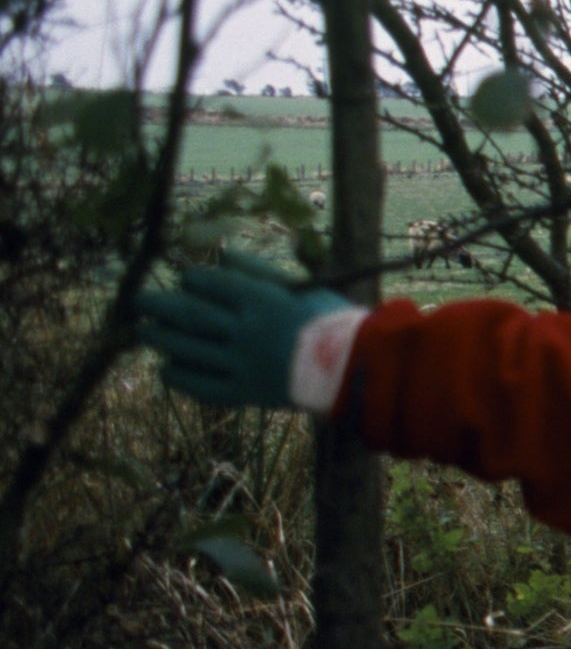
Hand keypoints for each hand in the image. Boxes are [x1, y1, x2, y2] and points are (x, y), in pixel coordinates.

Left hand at [137, 250, 358, 410]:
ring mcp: (243, 364)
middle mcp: (247, 331)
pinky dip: (178, 377)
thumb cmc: (330, 320)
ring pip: (188, 349)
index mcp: (262, 300)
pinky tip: (166, 368)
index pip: (210, 284)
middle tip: (138, 301)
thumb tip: (222, 255)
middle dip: (158, 306)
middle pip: (189, 315)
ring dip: (161, 339)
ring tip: (145, 332)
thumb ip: (258, 270)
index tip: (185, 281)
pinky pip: (200, 386)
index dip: (191, 281)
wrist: (354, 368)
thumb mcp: (299, 286)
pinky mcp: (245, 394)